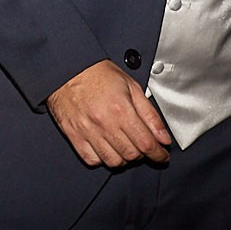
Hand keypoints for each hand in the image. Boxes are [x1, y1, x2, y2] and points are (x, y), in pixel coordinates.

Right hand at [46, 59, 172, 167]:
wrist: (67, 68)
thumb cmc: (98, 74)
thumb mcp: (131, 87)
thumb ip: (150, 115)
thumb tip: (163, 138)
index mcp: (121, 109)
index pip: (146, 144)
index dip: (158, 154)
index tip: (162, 156)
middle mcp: (104, 123)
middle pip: (131, 155)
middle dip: (142, 154)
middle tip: (142, 146)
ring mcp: (87, 131)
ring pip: (112, 161)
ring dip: (123, 159)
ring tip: (124, 147)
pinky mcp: (73, 135)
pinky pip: (91, 159)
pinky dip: (102, 159)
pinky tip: (105, 148)